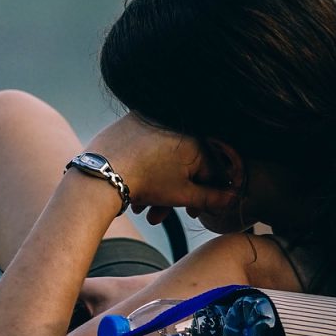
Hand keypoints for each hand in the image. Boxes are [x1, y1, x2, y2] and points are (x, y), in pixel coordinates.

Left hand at [86, 113, 236, 223]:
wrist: (101, 172)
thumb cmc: (145, 182)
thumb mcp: (183, 195)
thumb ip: (212, 198)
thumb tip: (234, 199)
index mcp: (196, 139)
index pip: (211, 170)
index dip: (206, 195)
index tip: (195, 212)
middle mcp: (177, 125)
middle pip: (184, 166)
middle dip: (175, 196)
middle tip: (164, 215)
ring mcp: (152, 120)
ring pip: (164, 160)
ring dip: (157, 189)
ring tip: (144, 212)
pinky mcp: (131, 121)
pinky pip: (147, 147)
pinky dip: (145, 168)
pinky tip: (133, 192)